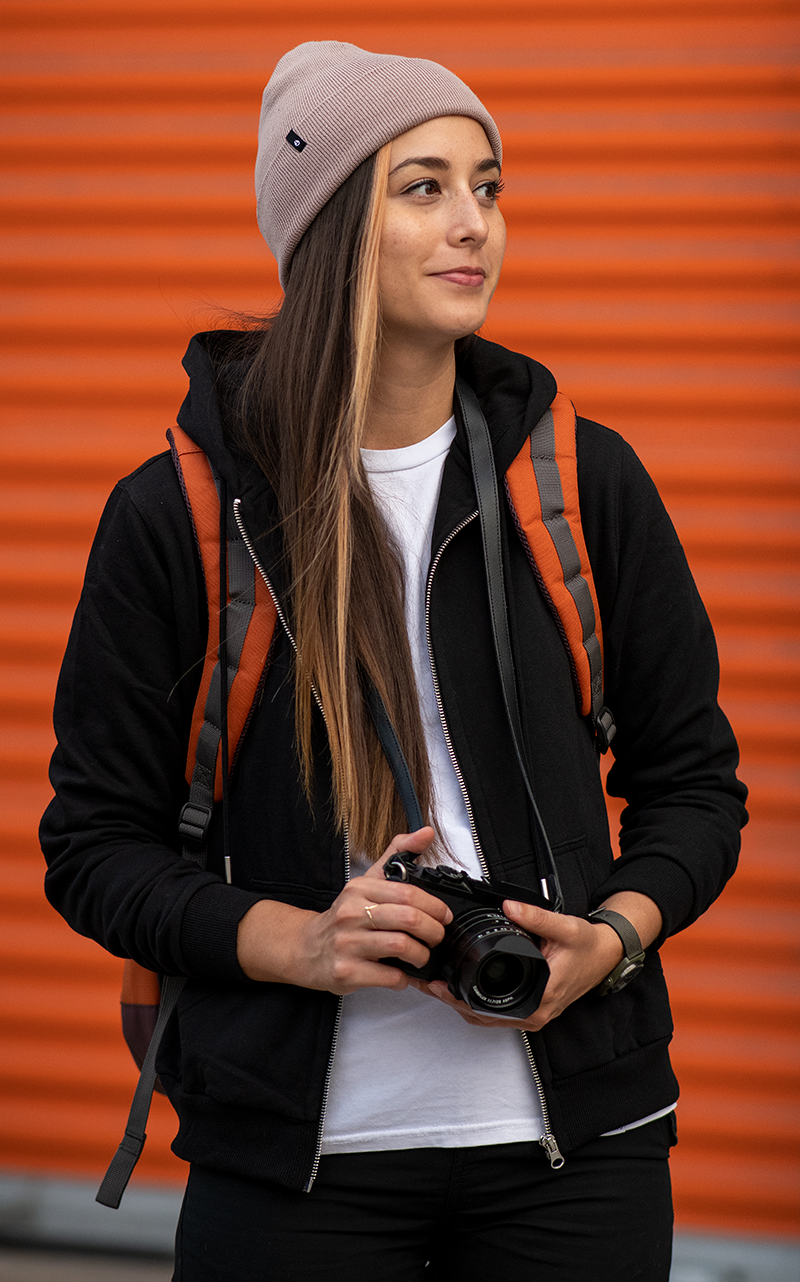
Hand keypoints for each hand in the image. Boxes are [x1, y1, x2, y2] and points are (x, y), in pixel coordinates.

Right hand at [236, 827, 451, 993]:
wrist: (307, 948)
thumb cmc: (345, 916)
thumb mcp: (368, 881)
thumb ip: (397, 855)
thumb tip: (426, 833)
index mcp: (360, 889)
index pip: (408, 893)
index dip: (435, 907)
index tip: (444, 916)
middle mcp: (351, 913)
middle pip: (408, 919)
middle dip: (433, 931)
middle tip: (437, 938)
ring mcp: (347, 944)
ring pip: (401, 946)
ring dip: (421, 955)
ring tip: (421, 956)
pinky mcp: (346, 972)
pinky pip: (389, 976)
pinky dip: (404, 978)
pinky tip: (402, 974)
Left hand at [409, 891, 661, 1032]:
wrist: (606, 955)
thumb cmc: (587, 946)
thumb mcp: (565, 928)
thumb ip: (536, 917)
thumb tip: (509, 906)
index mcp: (540, 998)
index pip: (491, 1009)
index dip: (461, 999)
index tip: (440, 985)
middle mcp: (535, 1013)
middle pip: (483, 1016)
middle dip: (454, 1002)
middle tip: (429, 984)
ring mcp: (533, 1014)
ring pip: (489, 1018)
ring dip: (462, 1004)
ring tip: (436, 986)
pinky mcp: (531, 1008)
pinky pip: (498, 1014)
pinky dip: (477, 1004)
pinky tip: (460, 989)